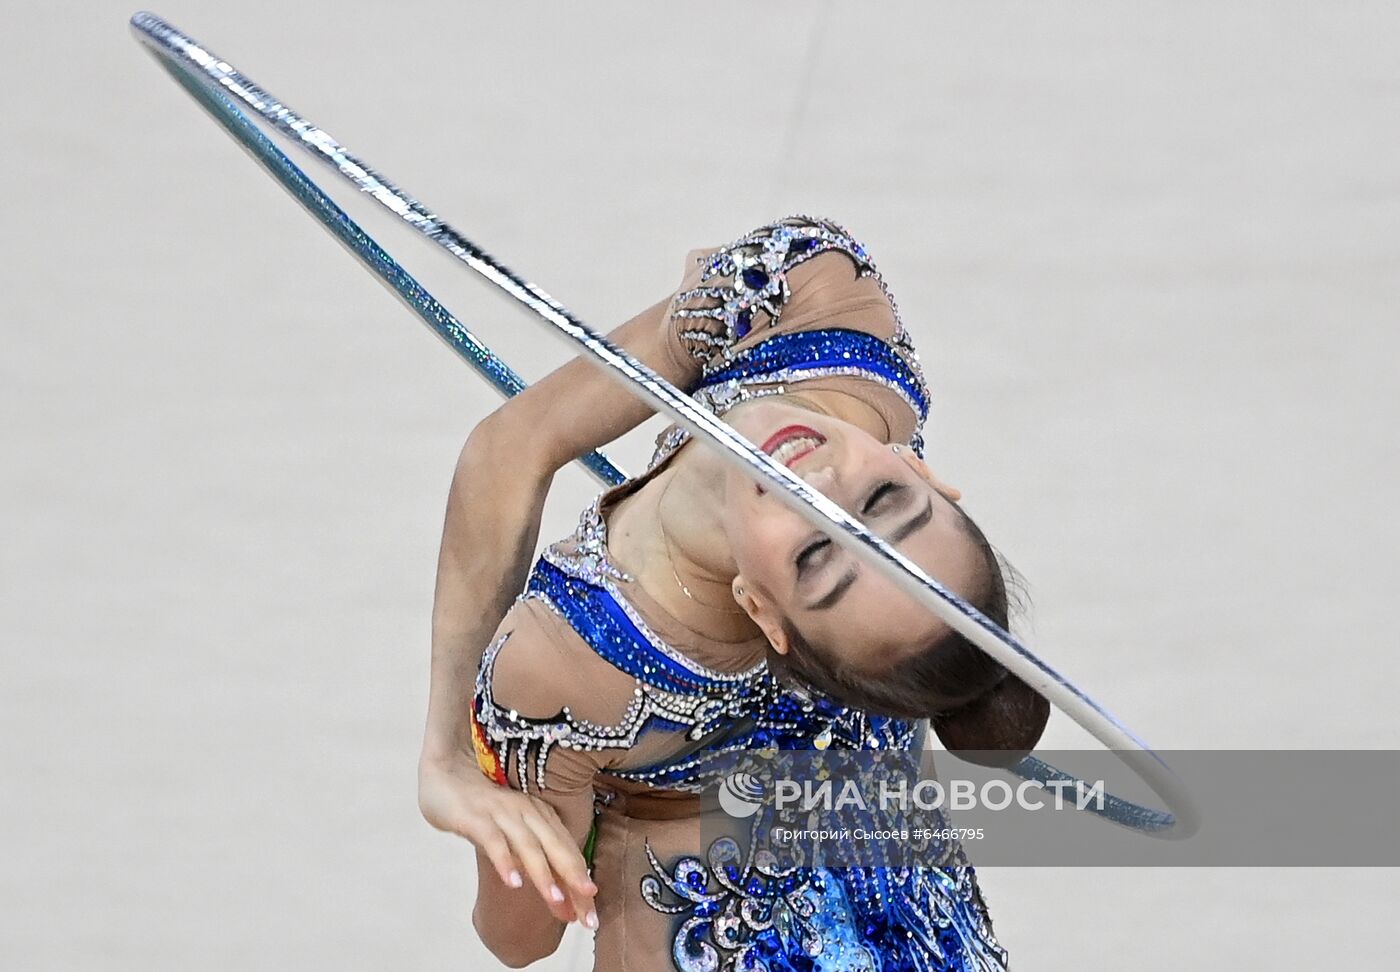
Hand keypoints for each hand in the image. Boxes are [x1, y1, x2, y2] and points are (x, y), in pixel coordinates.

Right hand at [418, 752, 597, 926]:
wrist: (445, 773)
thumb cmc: (482, 808)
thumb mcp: (513, 832)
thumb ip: (534, 859)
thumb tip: (560, 897)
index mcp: (541, 815)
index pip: (568, 852)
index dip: (580, 884)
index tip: (591, 915)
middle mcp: (527, 811)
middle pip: (556, 848)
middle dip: (574, 881)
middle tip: (588, 915)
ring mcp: (501, 812)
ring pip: (528, 845)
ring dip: (543, 874)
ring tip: (556, 901)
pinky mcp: (475, 816)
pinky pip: (493, 840)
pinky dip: (504, 861)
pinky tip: (513, 882)